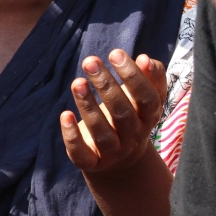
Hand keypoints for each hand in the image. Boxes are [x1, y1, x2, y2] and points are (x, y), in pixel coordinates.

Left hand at [60, 50, 165, 174]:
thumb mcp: (144, 98)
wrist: (124, 162)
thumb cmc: (132, 115)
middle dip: (105, 85)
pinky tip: (65, 115)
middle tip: (90, 61)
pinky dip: (72, 136)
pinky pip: (82, 153)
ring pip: (101, 132)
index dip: (133, 76)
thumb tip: (145, 59)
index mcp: (149, 117)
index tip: (116, 53)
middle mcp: (133, 136)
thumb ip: (150, 77)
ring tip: (77, 82)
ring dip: (88, 106)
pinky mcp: (92, 162)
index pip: (146, 98)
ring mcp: (113, 152)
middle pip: (122, 113)